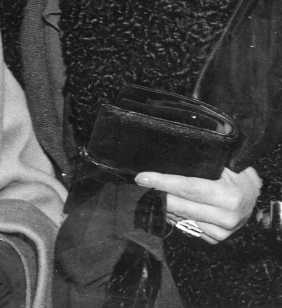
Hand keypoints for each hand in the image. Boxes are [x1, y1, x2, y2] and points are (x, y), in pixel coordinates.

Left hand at [136, 166, 261, 243]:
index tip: (143, 177)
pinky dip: (174, 217)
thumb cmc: (238, 175)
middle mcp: (226, 217)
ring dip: (163, 206)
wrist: (253, 196)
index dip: (163, 182)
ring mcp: (222, 231)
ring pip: (181, 218)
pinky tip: (165, 207)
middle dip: (157, 194)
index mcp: (228, 196)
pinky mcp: (216, 238)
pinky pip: (188, 228)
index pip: (187, 187)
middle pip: (180, 205)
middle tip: (140, 184)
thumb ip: (202, 162)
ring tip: (149, 193)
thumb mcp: (225, 163)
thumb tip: (168, 155)